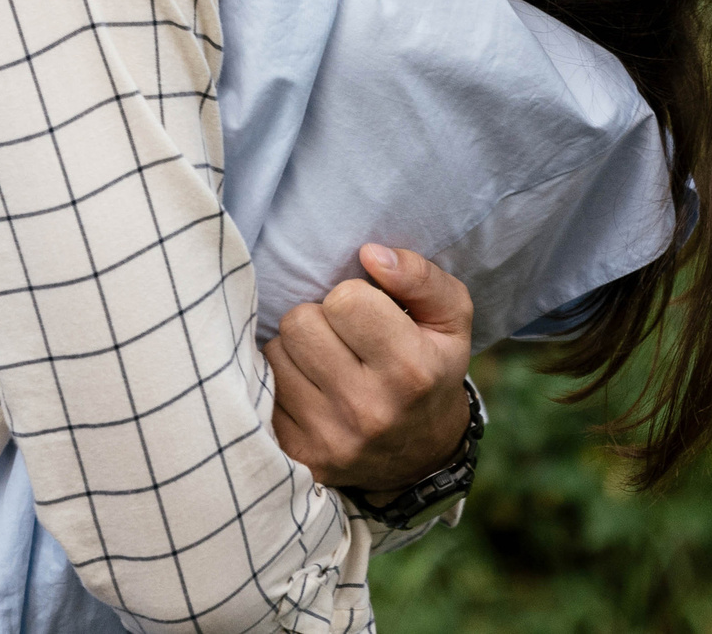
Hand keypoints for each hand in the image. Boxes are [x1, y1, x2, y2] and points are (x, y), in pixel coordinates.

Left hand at [264, 245, 475, 495]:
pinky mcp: (297, 454)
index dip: (353, 297)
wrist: (422, 456)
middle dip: (319, 320)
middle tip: (343, 338)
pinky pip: (261, 388)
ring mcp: (329, 437)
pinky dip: (282, 381)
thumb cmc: (432, 369)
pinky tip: (310, 389)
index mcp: (410, 371)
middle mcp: (368, 410)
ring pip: (275, 352)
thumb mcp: (449, 319)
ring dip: (296, 350)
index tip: (368, 315)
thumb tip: (370, 254)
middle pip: (300, 322)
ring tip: (326, 362)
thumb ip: (420, 276)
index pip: (344, 299)